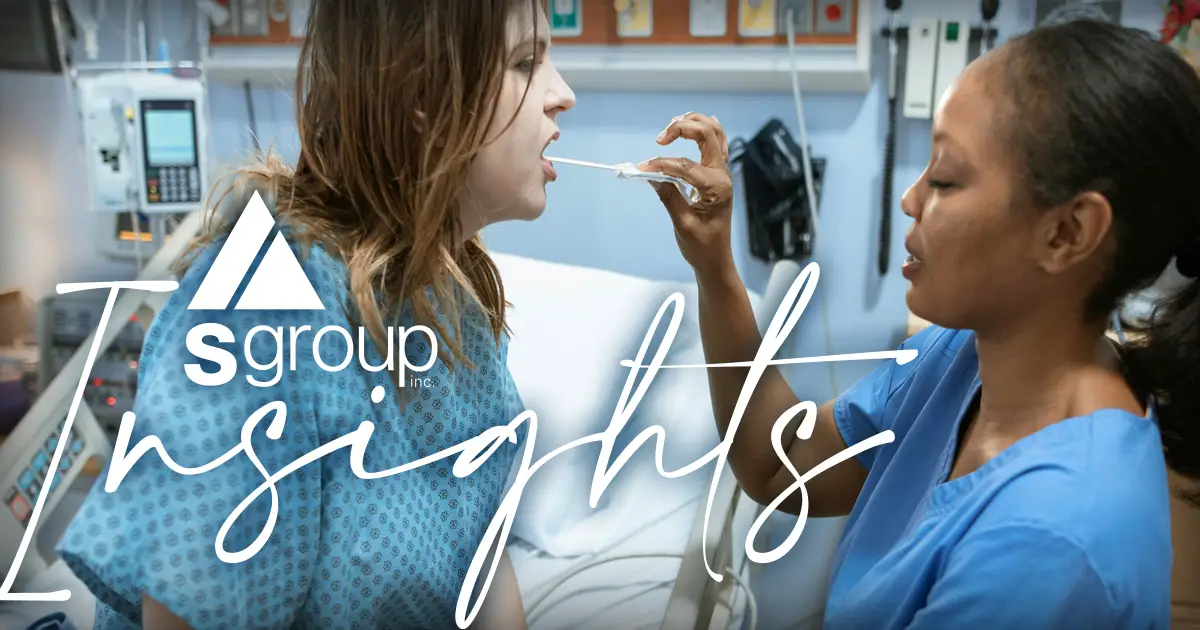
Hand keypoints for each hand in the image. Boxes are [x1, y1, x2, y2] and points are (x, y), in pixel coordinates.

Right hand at [638, 113, 735, 279]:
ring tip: (673, 125)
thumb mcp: (682, 224)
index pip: (685, 166)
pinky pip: (718, 143)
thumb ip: (668, 196)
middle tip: (659, 140)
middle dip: (682, 129)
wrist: (716, 259)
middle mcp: (723, 175)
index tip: (640, 169)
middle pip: (706, 135)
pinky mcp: (718, 175)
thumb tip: (649, 174)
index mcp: (716, 188)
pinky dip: (707, 130)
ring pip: (715, 133)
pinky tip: (697, 121)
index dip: (660, 164)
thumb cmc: (701, 247)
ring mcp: (723, 173)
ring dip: (695, 123)